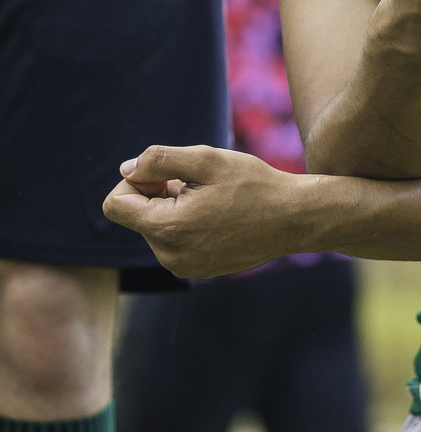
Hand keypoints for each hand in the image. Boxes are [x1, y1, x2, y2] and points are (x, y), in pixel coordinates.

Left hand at [102, 146, 315, 277]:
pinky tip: (219, 215)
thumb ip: (159, 160)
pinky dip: (187, 224)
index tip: (167, 174)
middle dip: (158, 194)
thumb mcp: (206, 160)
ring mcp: (184, 267)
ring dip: (174, 208)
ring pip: (157, 227)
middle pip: (137, 215)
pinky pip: (174, 241)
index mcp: (166, 228)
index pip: (115, 204)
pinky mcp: (198, 270)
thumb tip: (126, 170)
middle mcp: (169, 256)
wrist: (293, 218)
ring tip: (212, 200)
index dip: (135, 180)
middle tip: (199, 184)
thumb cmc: (253, 185)